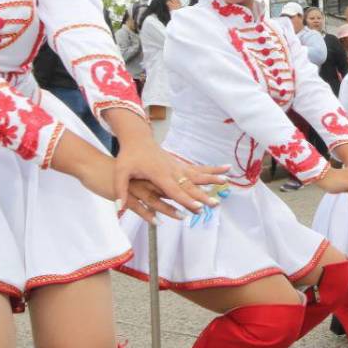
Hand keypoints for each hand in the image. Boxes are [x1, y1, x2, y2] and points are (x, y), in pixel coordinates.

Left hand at [112, 140, 227, 222]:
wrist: (137, 138)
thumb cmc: (128, 156)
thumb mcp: (120, 172)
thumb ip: (121, 189)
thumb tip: (119, 206)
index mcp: (158, 173)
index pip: (174, 190)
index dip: (186, 200)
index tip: (198, 208)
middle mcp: (171, 170)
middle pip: (189, 185)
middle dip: (203, 195)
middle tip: (216, 203)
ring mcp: (177, 166)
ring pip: (197, 174)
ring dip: (212, 178)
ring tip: (227, 180)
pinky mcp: (180, 164)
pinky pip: (197, 169)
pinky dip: (211, 170)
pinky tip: (224, 169)